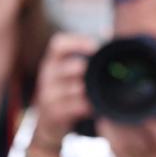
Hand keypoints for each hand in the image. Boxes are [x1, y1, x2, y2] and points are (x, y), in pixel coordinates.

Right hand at [32, 33, 97, 147]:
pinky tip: (92, 106)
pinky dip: (87, 106)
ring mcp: (47, 95)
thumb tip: (108, 32)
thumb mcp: (68, 74)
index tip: (95, 47)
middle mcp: (47, 76)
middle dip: (83, 69)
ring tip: (96, 92)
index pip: (58, 44)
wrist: (48, 124)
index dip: (77, 42)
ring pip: (73, 88)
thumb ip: (85, 56)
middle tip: (96, 72)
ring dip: (88, 90)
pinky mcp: (53, 113)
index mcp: (52, 62)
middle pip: (66, 66)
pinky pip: (75, 107)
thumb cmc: (64, 94)